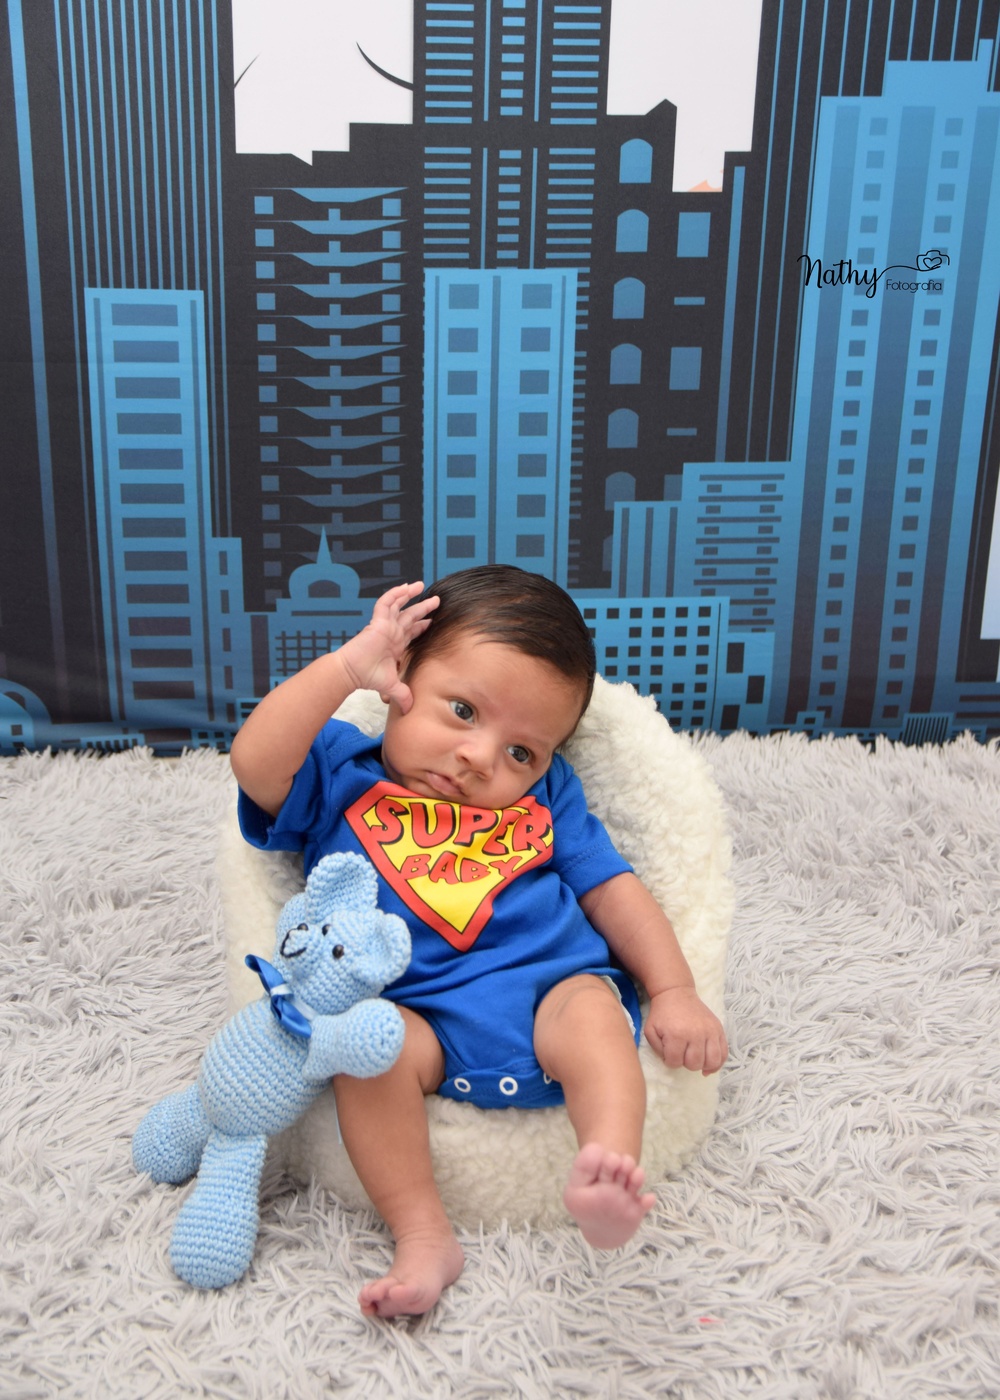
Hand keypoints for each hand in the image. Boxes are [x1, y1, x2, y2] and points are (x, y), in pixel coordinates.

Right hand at [338, 582, 438, 711]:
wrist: (352, 673)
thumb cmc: (368, 677)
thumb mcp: (392, 686)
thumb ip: (403, 695)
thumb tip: (409, 710)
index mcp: (395, 644)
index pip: (411, 631)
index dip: (422, 624)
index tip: (432, 619)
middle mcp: (391, 632)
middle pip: (409, 616)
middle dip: (423, 608)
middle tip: (436, 600)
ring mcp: (384, 625)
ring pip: (398, 605)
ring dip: (409, 595)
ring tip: (421, 585)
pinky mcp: (378, 622)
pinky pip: (386, 603)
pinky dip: (395, 594)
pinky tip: (405, 587)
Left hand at [644, 987, 727, 1074]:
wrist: (676, 993)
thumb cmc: (662, 1013)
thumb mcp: (651, 1030)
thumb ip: (657, 1050)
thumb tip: (672, 1062)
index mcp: (676, 1035)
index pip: (675, 1062)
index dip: (670, 1061)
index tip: (668, 1052)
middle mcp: (696, 1034)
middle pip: (694, 1064)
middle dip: (685, 1063)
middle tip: (681, 1053)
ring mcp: (710, 1031)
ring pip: (712, 1061)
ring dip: (702, 1065)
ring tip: (695, 1060)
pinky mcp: (718, 1029)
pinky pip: (724, 1053)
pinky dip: (717, 1063)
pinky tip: (708, 1065)